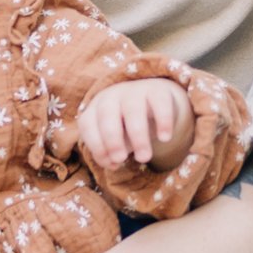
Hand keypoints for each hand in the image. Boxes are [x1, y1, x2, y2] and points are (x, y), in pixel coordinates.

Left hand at [76, 75, 191, 175]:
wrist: (155, 102)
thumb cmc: (128, 125)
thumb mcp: (117, 139)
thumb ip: (111, 152)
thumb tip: (112, 163)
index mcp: (96, 108)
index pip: (88, 124)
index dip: (96, 146)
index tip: (111, 163)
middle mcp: (112, 95)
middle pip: (106, 115)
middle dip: (112, 140)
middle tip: (121, 159)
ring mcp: (134, 90)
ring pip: (133, 110)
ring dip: (138, 137)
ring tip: (144, 158)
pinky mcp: (157, 89)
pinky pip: (159, 103)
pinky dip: (163, 121)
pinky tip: (165, 138)